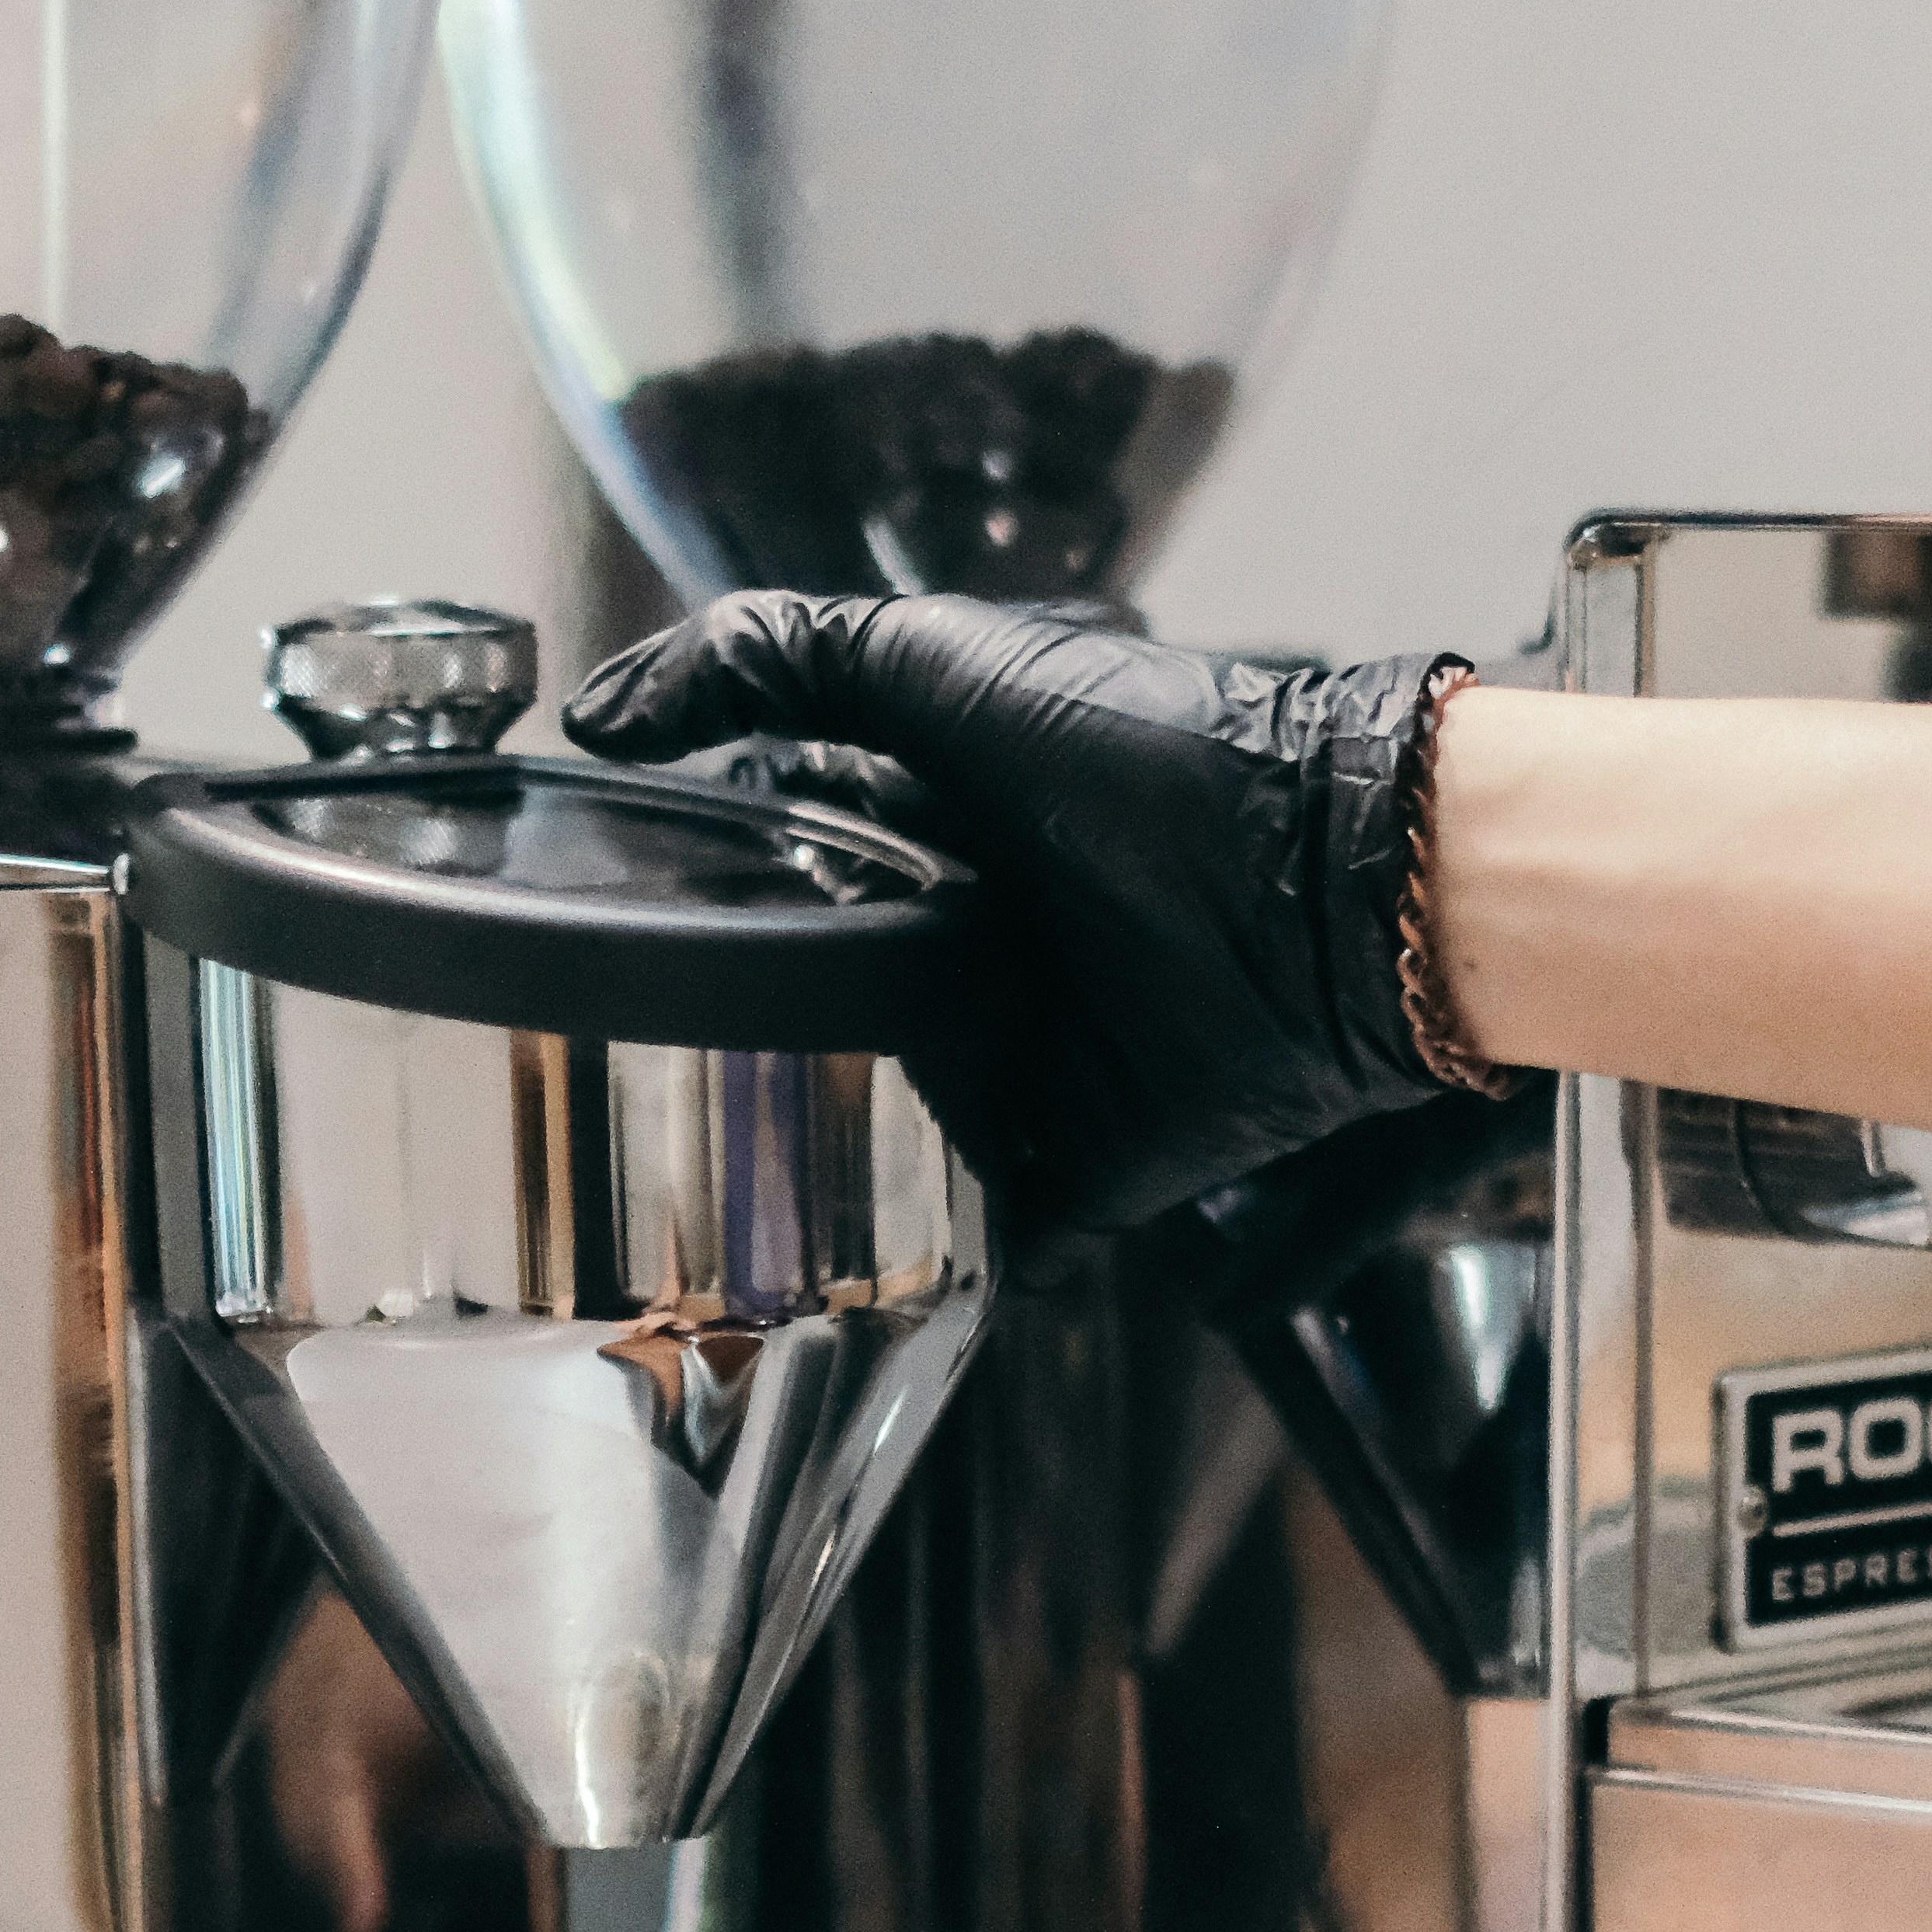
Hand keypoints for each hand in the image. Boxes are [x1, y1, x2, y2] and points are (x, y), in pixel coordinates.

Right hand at [561, 589, 1481, 1237]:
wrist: (1329, 879)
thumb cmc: (1156, 750)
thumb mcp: (934, 659)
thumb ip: (768, 656)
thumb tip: (601, 712)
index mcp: (948, 820)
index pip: (797, 856)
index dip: (713, 887)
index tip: (611, 924)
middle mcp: (989, 942)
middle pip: (839, 1006)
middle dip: (759, 1045)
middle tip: (652, 1082)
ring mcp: (1042, 1055)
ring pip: (905, 1124)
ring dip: (840, 1160)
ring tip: (731, 1198)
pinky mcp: (1099, 1157)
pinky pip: (1007, 1226)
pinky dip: (958, 1254)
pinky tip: (875, 1275)